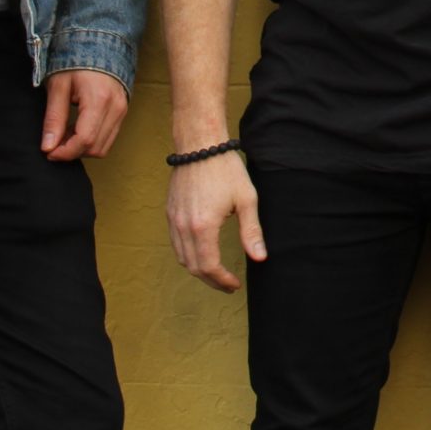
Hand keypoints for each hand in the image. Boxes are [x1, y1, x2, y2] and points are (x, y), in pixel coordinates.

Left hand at [42, 70, 128, 159]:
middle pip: (95, 147)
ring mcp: (122, 110)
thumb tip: (48, 147)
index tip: (49, 152)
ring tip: (64, 135)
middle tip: (53, 143)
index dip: (65, 152)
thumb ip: (53, 118)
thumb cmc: (75, 61)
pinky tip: (76, 130)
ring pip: (103, 147)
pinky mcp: (122, 112)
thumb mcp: (58, 87)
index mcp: (99, 100)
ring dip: (82, 148)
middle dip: (72, 152)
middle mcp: (115, 108)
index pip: (85, 139)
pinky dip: (91, 141)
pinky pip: (108, 137)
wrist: (97, 44)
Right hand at [166, 151, 267, 291]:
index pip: (209, 267)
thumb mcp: (246, 199)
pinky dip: (188, 255)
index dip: (222, 280)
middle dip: (211, 280)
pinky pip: (176, 243)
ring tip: (217, 273)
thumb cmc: (225, 169)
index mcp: (204, 226)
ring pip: (182, 257)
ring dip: (199, 269)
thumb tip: (260, 257)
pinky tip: (202, 253)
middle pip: (193, 267)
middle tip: (228, 284)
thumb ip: (251, 231)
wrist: (200, 144)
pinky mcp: (170, 212)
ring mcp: (174, 220)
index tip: (235, 285)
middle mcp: (184, 227)